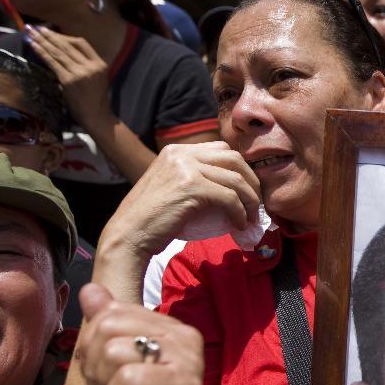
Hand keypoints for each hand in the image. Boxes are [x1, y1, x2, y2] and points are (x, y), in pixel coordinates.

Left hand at [25, 24, 112, 130]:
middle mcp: (90, 66)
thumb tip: (65, 55)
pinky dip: (42, 52)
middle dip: (49, 35)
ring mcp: (79, 73)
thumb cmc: (95, 102)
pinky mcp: (68, 80)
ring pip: (58, 52)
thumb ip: (86, 66)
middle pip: (67, 45)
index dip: (65, 37)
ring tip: (30, 33)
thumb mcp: (97, 80)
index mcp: (99, 64)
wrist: (97, 118)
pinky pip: (53, 62)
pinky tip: (33, 46)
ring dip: (42, 41)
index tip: (53, 34)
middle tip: (35, 28)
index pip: (81, 43)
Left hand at [77, 283, 203, 384]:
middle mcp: (182, 335)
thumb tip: (89, 290)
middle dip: (93, 366)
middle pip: (108, 327)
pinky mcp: (182, 384)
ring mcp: (186, 358)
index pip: (112, 312)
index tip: (100, 375)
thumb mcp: (114, 362)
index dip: (91, 345)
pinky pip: (127, 379)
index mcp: (168, 325)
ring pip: (114, 351)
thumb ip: (105, 325)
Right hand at [101, 141, 260, 258]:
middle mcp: (181, 154)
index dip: (240, 169)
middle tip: (255, 204)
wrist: (129, 235)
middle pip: (233, 158)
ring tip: (252, 217)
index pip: (221, 150)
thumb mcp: (171, 187)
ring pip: (235, 178)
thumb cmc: (150, 220)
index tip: (247, 190)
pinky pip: (229, 197)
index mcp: (176, 150)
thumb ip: (193, 178)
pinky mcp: (191, 187)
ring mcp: (186, 168)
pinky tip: (240, 225)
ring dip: (250, 199)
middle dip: (251, 181)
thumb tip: (228, 188)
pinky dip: (240, 212)